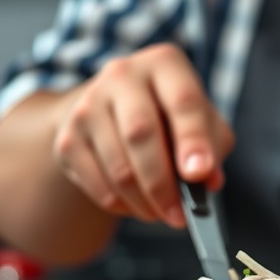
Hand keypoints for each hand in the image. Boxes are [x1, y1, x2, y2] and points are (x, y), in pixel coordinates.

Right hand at [51, 44, 234, 225]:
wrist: (114, 109)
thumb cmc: (171, 117)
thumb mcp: (203, 121)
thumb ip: (212, 147)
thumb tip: (208, 179)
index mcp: (164, 64)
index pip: (182, 101)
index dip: (192, 140)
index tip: (199, 173)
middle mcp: (122, 75)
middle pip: (140, 134)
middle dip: (163, 184)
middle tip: (179, 216)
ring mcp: (89, 105)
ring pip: (117, 167)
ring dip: (144, 202)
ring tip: (162, 214)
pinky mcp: (67, 136)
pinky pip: (96, 183)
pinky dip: (121, 205)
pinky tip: (137, 205)